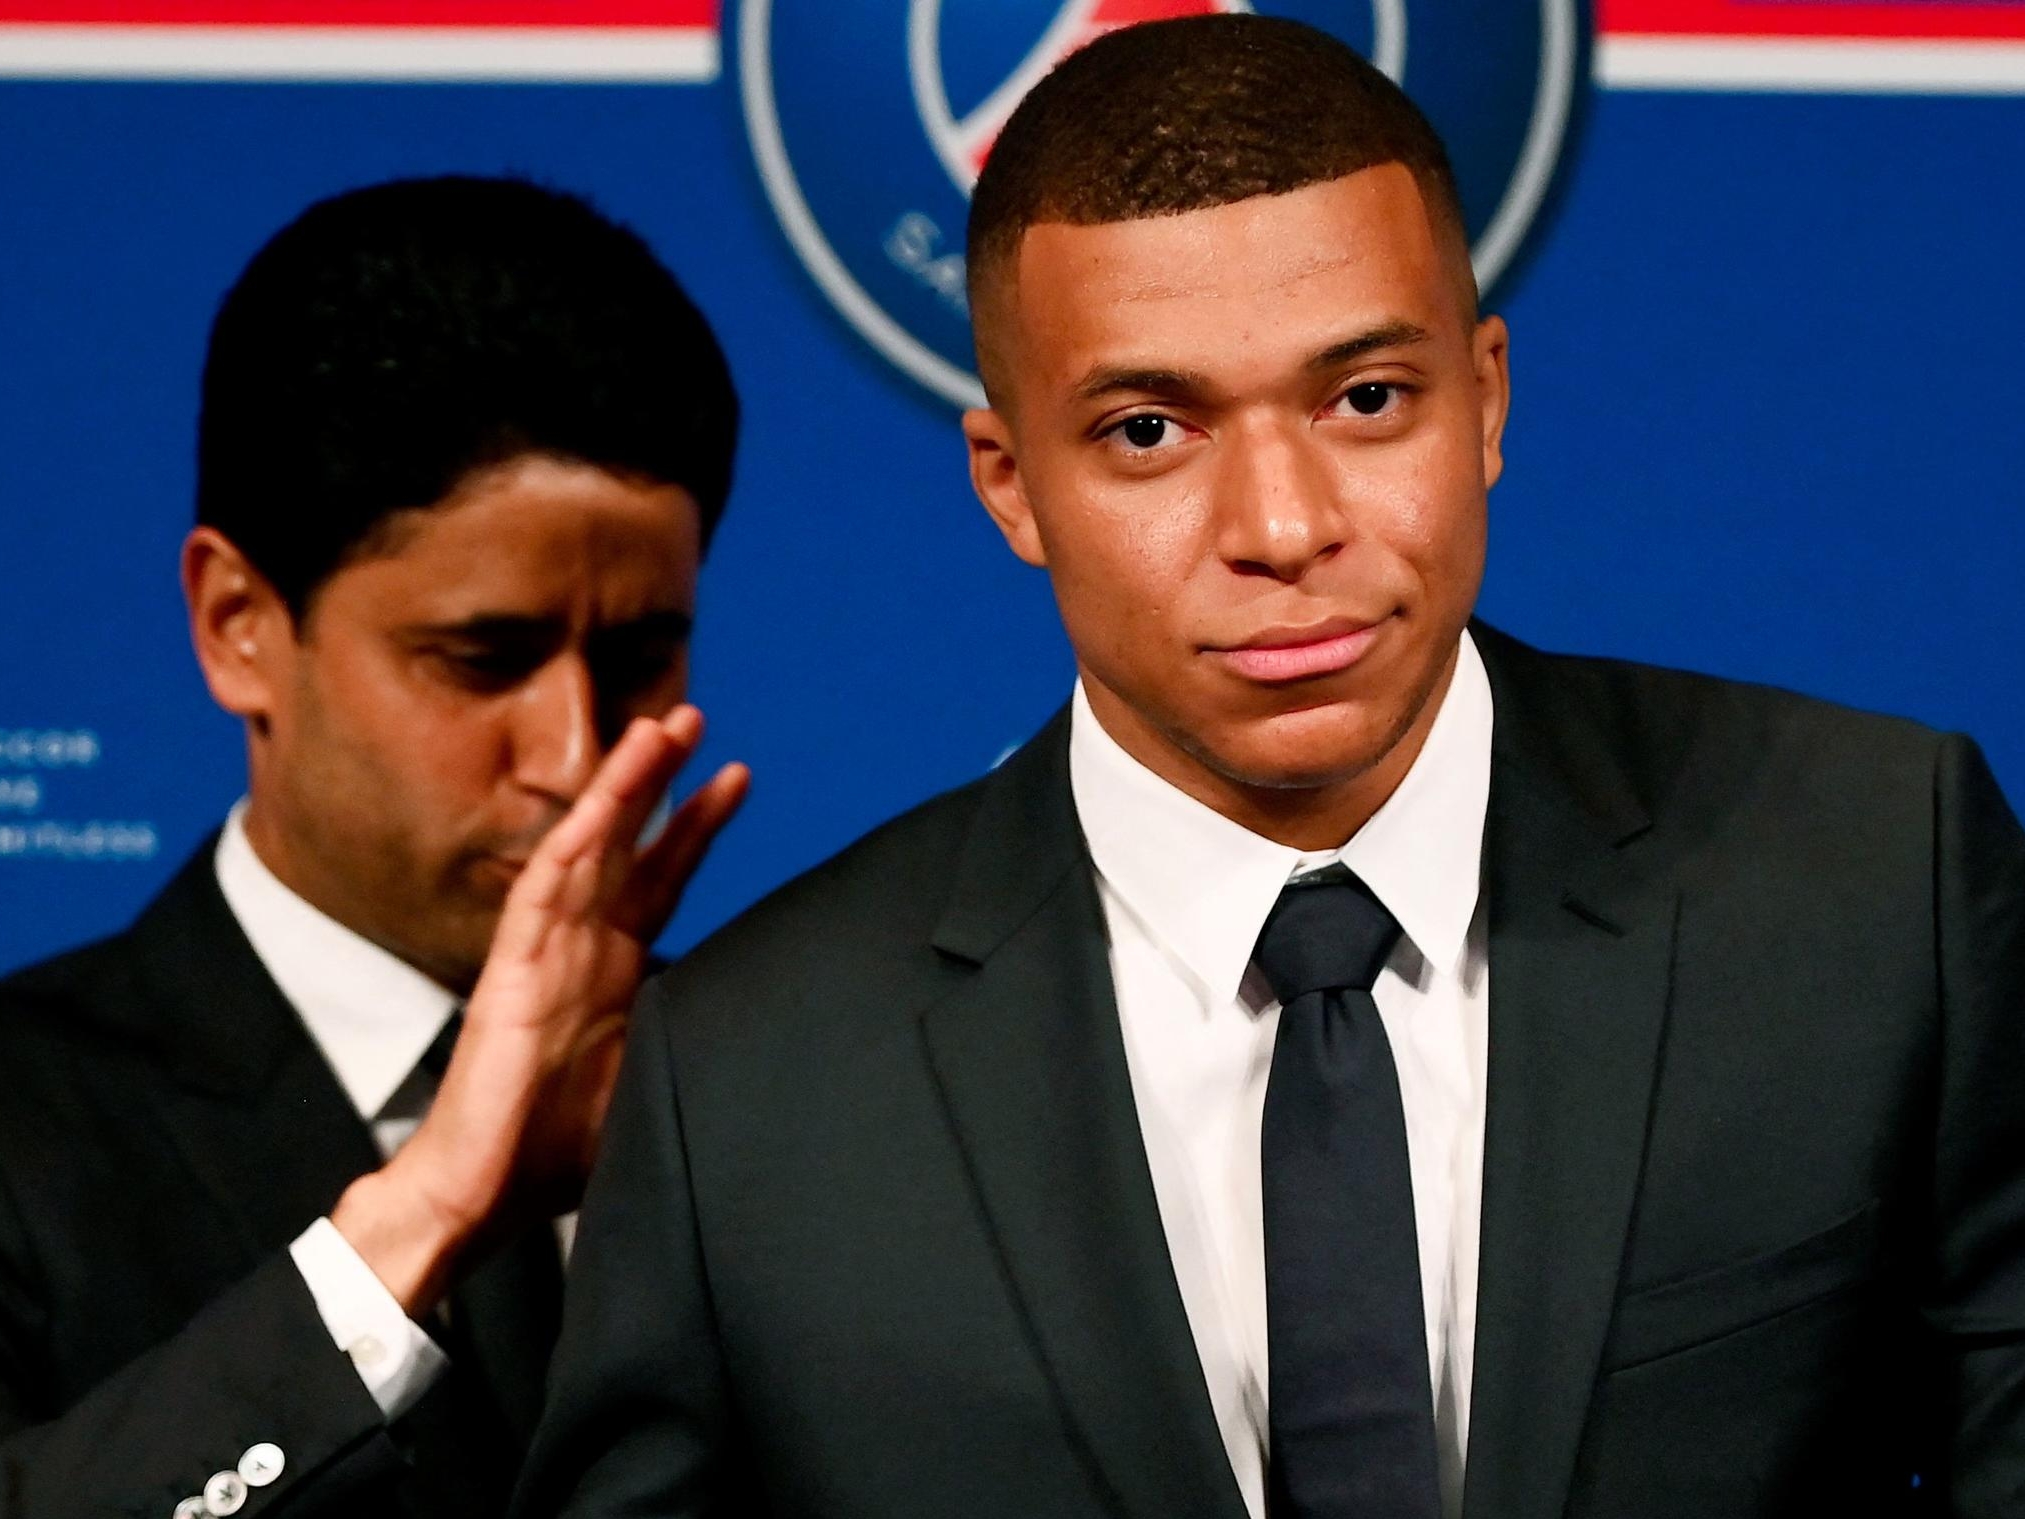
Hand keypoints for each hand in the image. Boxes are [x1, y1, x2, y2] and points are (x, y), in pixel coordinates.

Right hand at [332, 705, 747, 1313]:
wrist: (480, 1196)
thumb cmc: (555, 1150)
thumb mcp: (650, 1081)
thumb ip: (690, 1038)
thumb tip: (762, 1027)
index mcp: (612, 970)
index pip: (660, 878)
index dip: (696, 827)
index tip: (737, 776)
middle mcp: (579, 948)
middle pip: (626, 843)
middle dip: (660, 779)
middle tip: (694, 716)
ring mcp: (543, 953)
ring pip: (584, 847)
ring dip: (619, 787)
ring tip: (657, 729)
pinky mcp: (510, 972)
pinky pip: (540, 894)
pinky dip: (571, 846)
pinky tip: (602, 806)